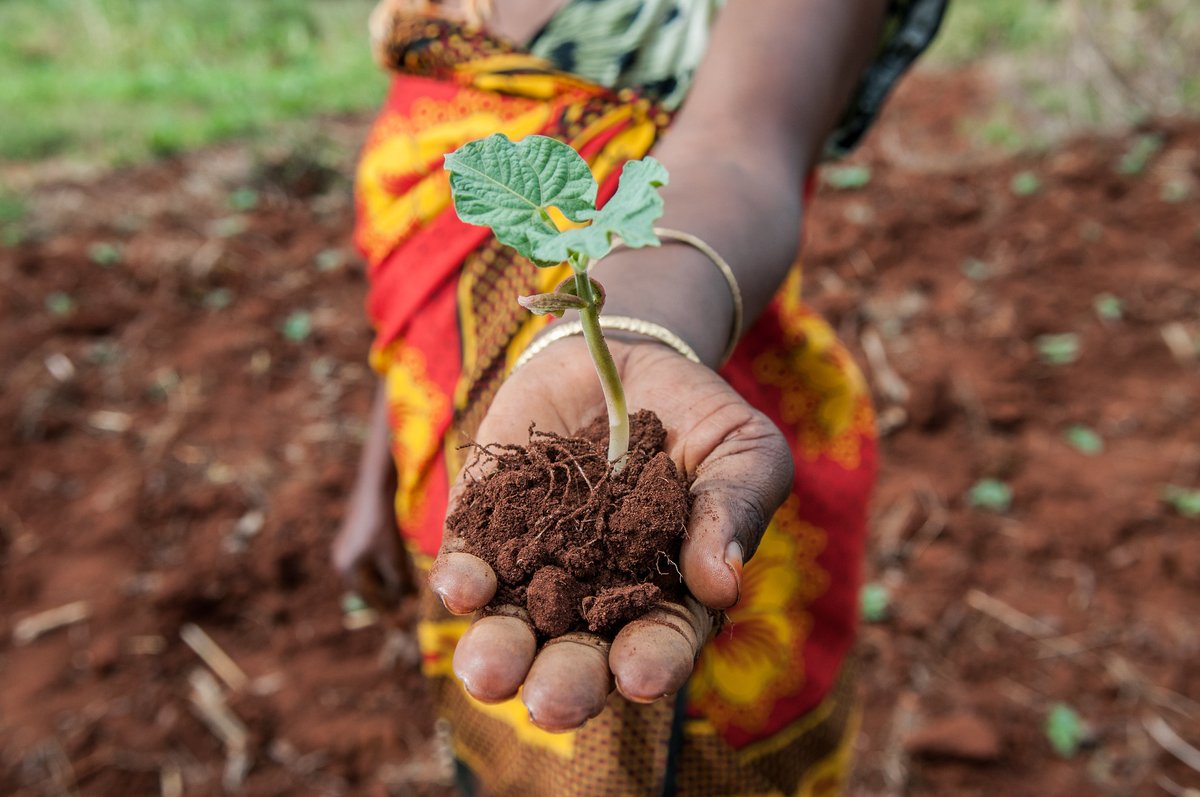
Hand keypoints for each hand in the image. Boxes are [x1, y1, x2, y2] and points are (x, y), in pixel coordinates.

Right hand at [332, 470, 408, 610]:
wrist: (375, 488)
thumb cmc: (382, 525)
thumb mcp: (393, 557)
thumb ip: (398, 581)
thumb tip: (407, 602)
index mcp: (346, 568)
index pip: (369, 598)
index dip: (387, 610)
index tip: (400, 625)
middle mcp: (341, 560)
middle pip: (368, 587)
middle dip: (389, 596)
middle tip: (408, 606)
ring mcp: (347, 548)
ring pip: (371, 574)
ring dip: (388, 582)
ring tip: (407, 589)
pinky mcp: (355, 537)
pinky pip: (371, 561)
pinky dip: (385, 568)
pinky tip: (400, 568)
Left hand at [429, 336, 792, 730]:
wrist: (626, 359)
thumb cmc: (698, 417)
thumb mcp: (742, 451)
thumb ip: (735, 510)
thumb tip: (723, 584)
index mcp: (665, 595)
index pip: (659, 643)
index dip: (652, 663)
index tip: (641, 677)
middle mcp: (594, 598)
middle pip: (576, 657)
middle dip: (563, 683)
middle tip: (550, 702)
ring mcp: (537, 565)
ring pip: (512, 627)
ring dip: (497, 652)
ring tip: (487, 673)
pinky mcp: (486, 525)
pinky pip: (469, 561)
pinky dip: (462, 579)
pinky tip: (462, 588)